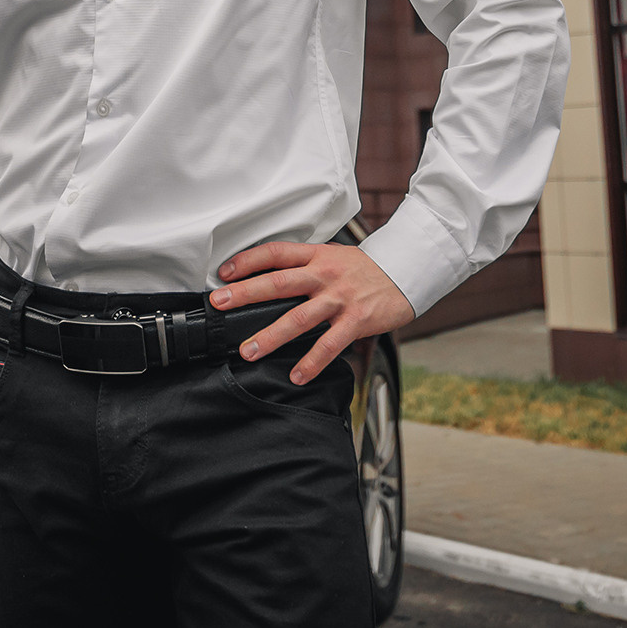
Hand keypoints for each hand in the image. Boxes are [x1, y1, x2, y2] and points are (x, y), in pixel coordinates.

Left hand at [208, 241, 414, 385]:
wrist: (406, 272)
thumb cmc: (366, 269)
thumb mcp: (333, 256)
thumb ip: (305, 265)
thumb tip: (271, 276)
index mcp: (316, 256)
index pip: (275, 252)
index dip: (247, 261)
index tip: (224, 273)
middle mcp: (324, 274)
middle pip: (278, 282)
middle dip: (245, 294)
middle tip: (220, 304)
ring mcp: (340, 297)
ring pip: (298, 317)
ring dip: (271, 336)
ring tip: (249, 351)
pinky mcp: (356, 320)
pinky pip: (329, 344)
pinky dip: (311, 362)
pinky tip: (297, 375)